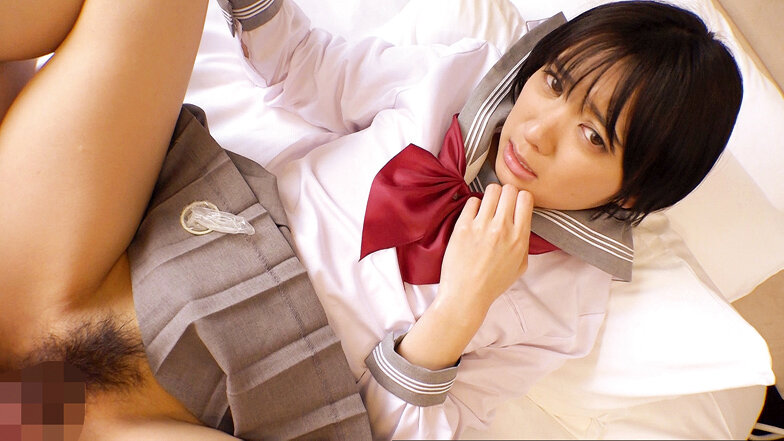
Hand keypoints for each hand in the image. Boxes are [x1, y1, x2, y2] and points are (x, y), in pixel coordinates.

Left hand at [438, 183, 532, 311]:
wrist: (466, 295)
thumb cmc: (492, 284)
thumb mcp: (520, 266)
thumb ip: (524, 242)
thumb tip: (522, 223)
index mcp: (519, 238)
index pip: (526, 198)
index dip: (520, 198)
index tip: (515, 205)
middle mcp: (502, 229)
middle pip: (509, 189)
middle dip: (506, 194)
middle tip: (500, 204)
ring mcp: (481, 226)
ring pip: (491, 190)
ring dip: (491, 196)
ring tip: (487, 208)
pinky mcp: (463, 227)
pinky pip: (471, 201)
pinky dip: (474, 206)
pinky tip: (473, 217)